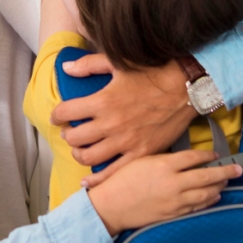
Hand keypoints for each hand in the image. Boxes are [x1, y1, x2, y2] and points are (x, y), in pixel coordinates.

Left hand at [52, 54, 197, 184]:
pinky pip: (113, 172)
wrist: (185, 88)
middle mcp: (110, 124)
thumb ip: (88, 65)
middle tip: (70, 132)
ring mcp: (125, 142)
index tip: (58, 116)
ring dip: (79, 154)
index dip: (57, 115)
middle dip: (67, 135)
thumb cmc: (152, 73)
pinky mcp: (140, 153)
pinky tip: (89, 179)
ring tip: (81, 149)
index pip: (66, 112)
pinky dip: (97, 178)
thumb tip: (66, 68)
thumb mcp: (118, 63)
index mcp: (102, 101)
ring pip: (89, 157)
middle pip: (74, 138)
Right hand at [87, 150, 241, 234]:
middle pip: (206, 176)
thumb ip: (164, 158)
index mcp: (164, 165)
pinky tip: (214, 196)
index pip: (194, 157)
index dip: (208, 155)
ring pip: (205, 193)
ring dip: (219, 186)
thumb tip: (184, 158)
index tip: (216, 154)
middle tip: (239, 168)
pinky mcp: (173, 214)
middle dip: (225, 171)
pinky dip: (209, 200)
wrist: (112, 205)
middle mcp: (173, 183)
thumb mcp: (141, 159)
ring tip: (227, 181)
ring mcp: (175, 200)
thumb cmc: (122, 179)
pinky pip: (197, 207)